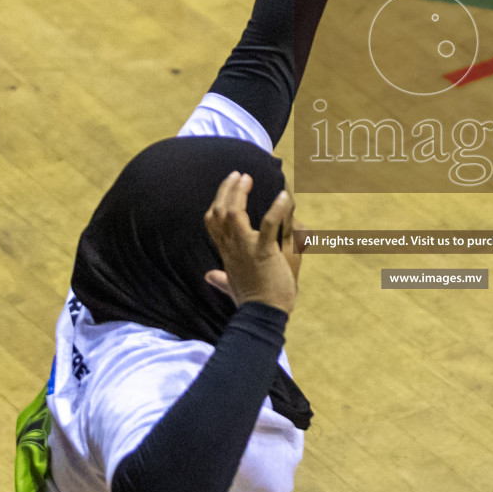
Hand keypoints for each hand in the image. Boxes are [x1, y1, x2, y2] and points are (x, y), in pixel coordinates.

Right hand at [203, 172, 300, 315]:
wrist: (263, 316)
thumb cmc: (251, 302)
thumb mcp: (233, 286)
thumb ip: (221, 279)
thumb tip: (209, 276)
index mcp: (225, 252)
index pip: (212, 221)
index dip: (217, 200)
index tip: (229, 186)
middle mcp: (231, 248)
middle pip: (218, 212)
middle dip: (226, 190)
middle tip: (239, 175)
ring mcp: (246, 249)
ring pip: (233, 213)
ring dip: (240, 193)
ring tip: (248, 178)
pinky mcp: (264, 253)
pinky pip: (268, 225)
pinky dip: (276, 209)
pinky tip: (283, 196)